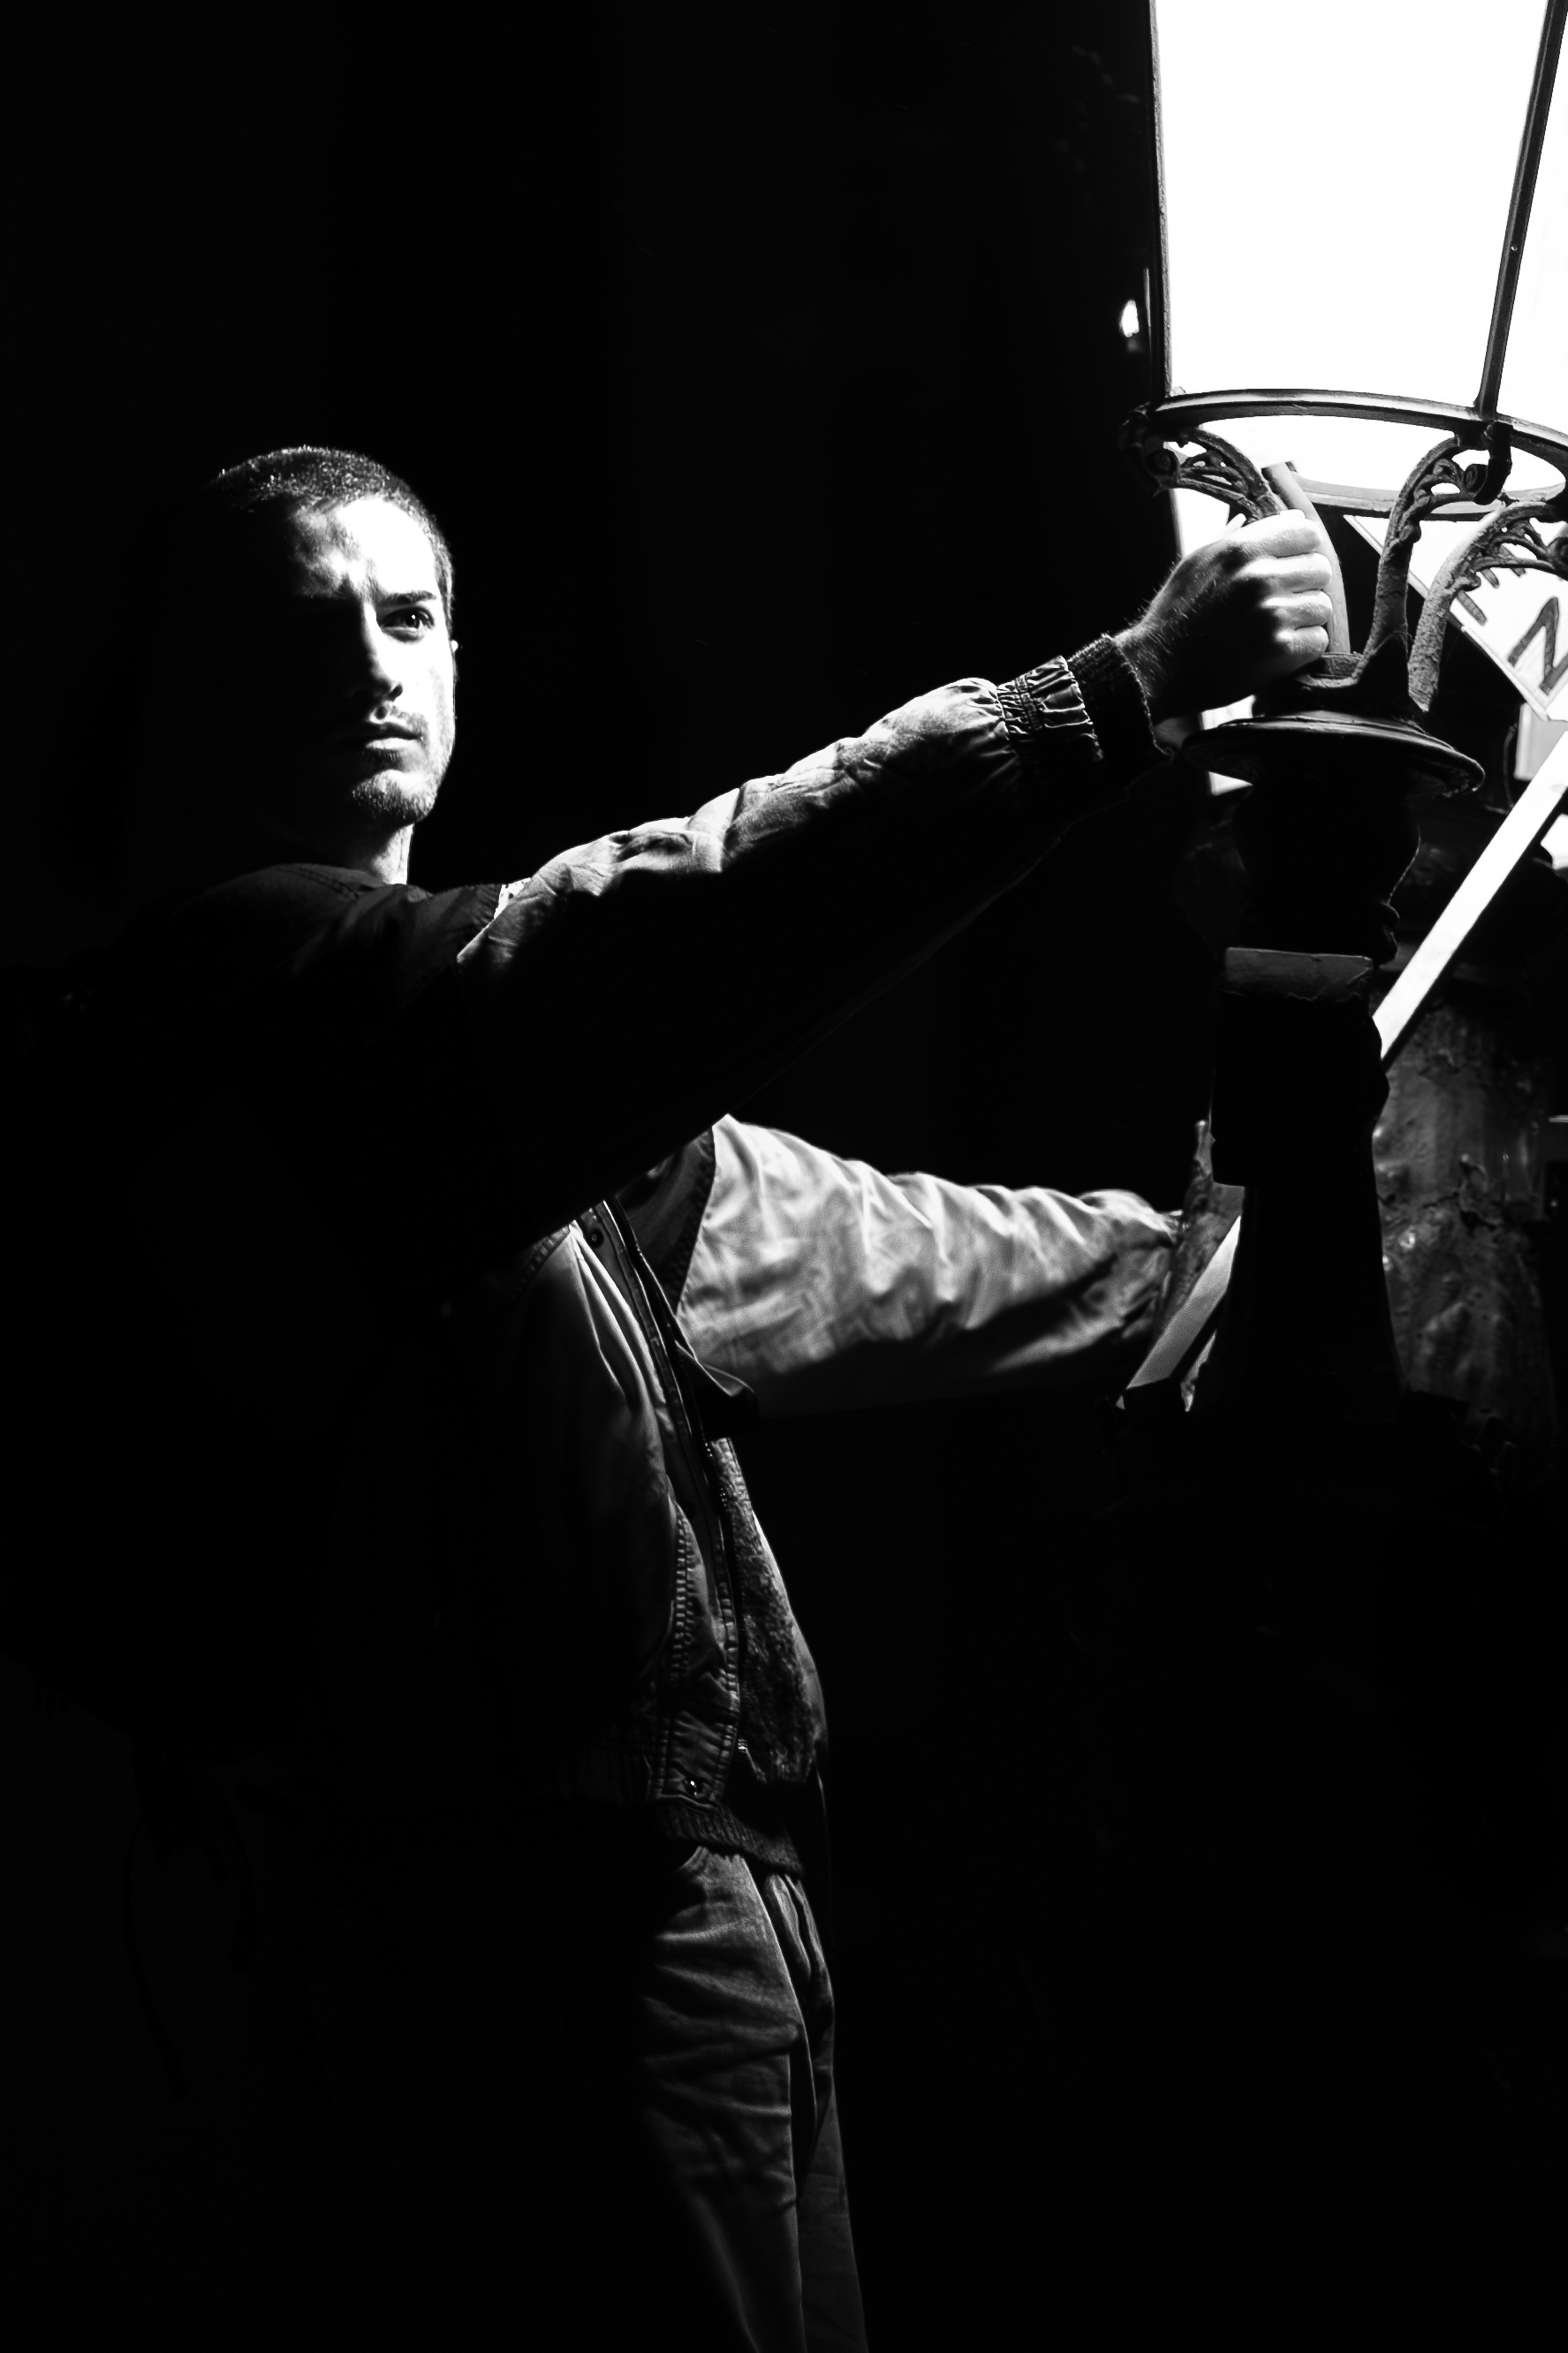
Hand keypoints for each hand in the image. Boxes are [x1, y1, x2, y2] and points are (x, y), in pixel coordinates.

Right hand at [1115, 514, 1335, 723]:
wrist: (1156, 668)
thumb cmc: (1175, 615)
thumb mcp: (1197, 561)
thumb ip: (1241, 537)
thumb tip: (1287, 516)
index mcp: (1241, 549)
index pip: (1307, 532)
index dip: (1303, 550)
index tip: (1290, 567)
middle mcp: (1260, 576)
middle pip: (1320, 569)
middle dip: (1305, 586)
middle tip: (1281, 604)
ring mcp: (1272, 614)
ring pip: (1322, 606)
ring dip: (1304, 620)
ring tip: (1274, 629)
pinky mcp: (1280, 650)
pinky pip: (1318, 640)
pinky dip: (1302, 649)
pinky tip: (1276, 650)